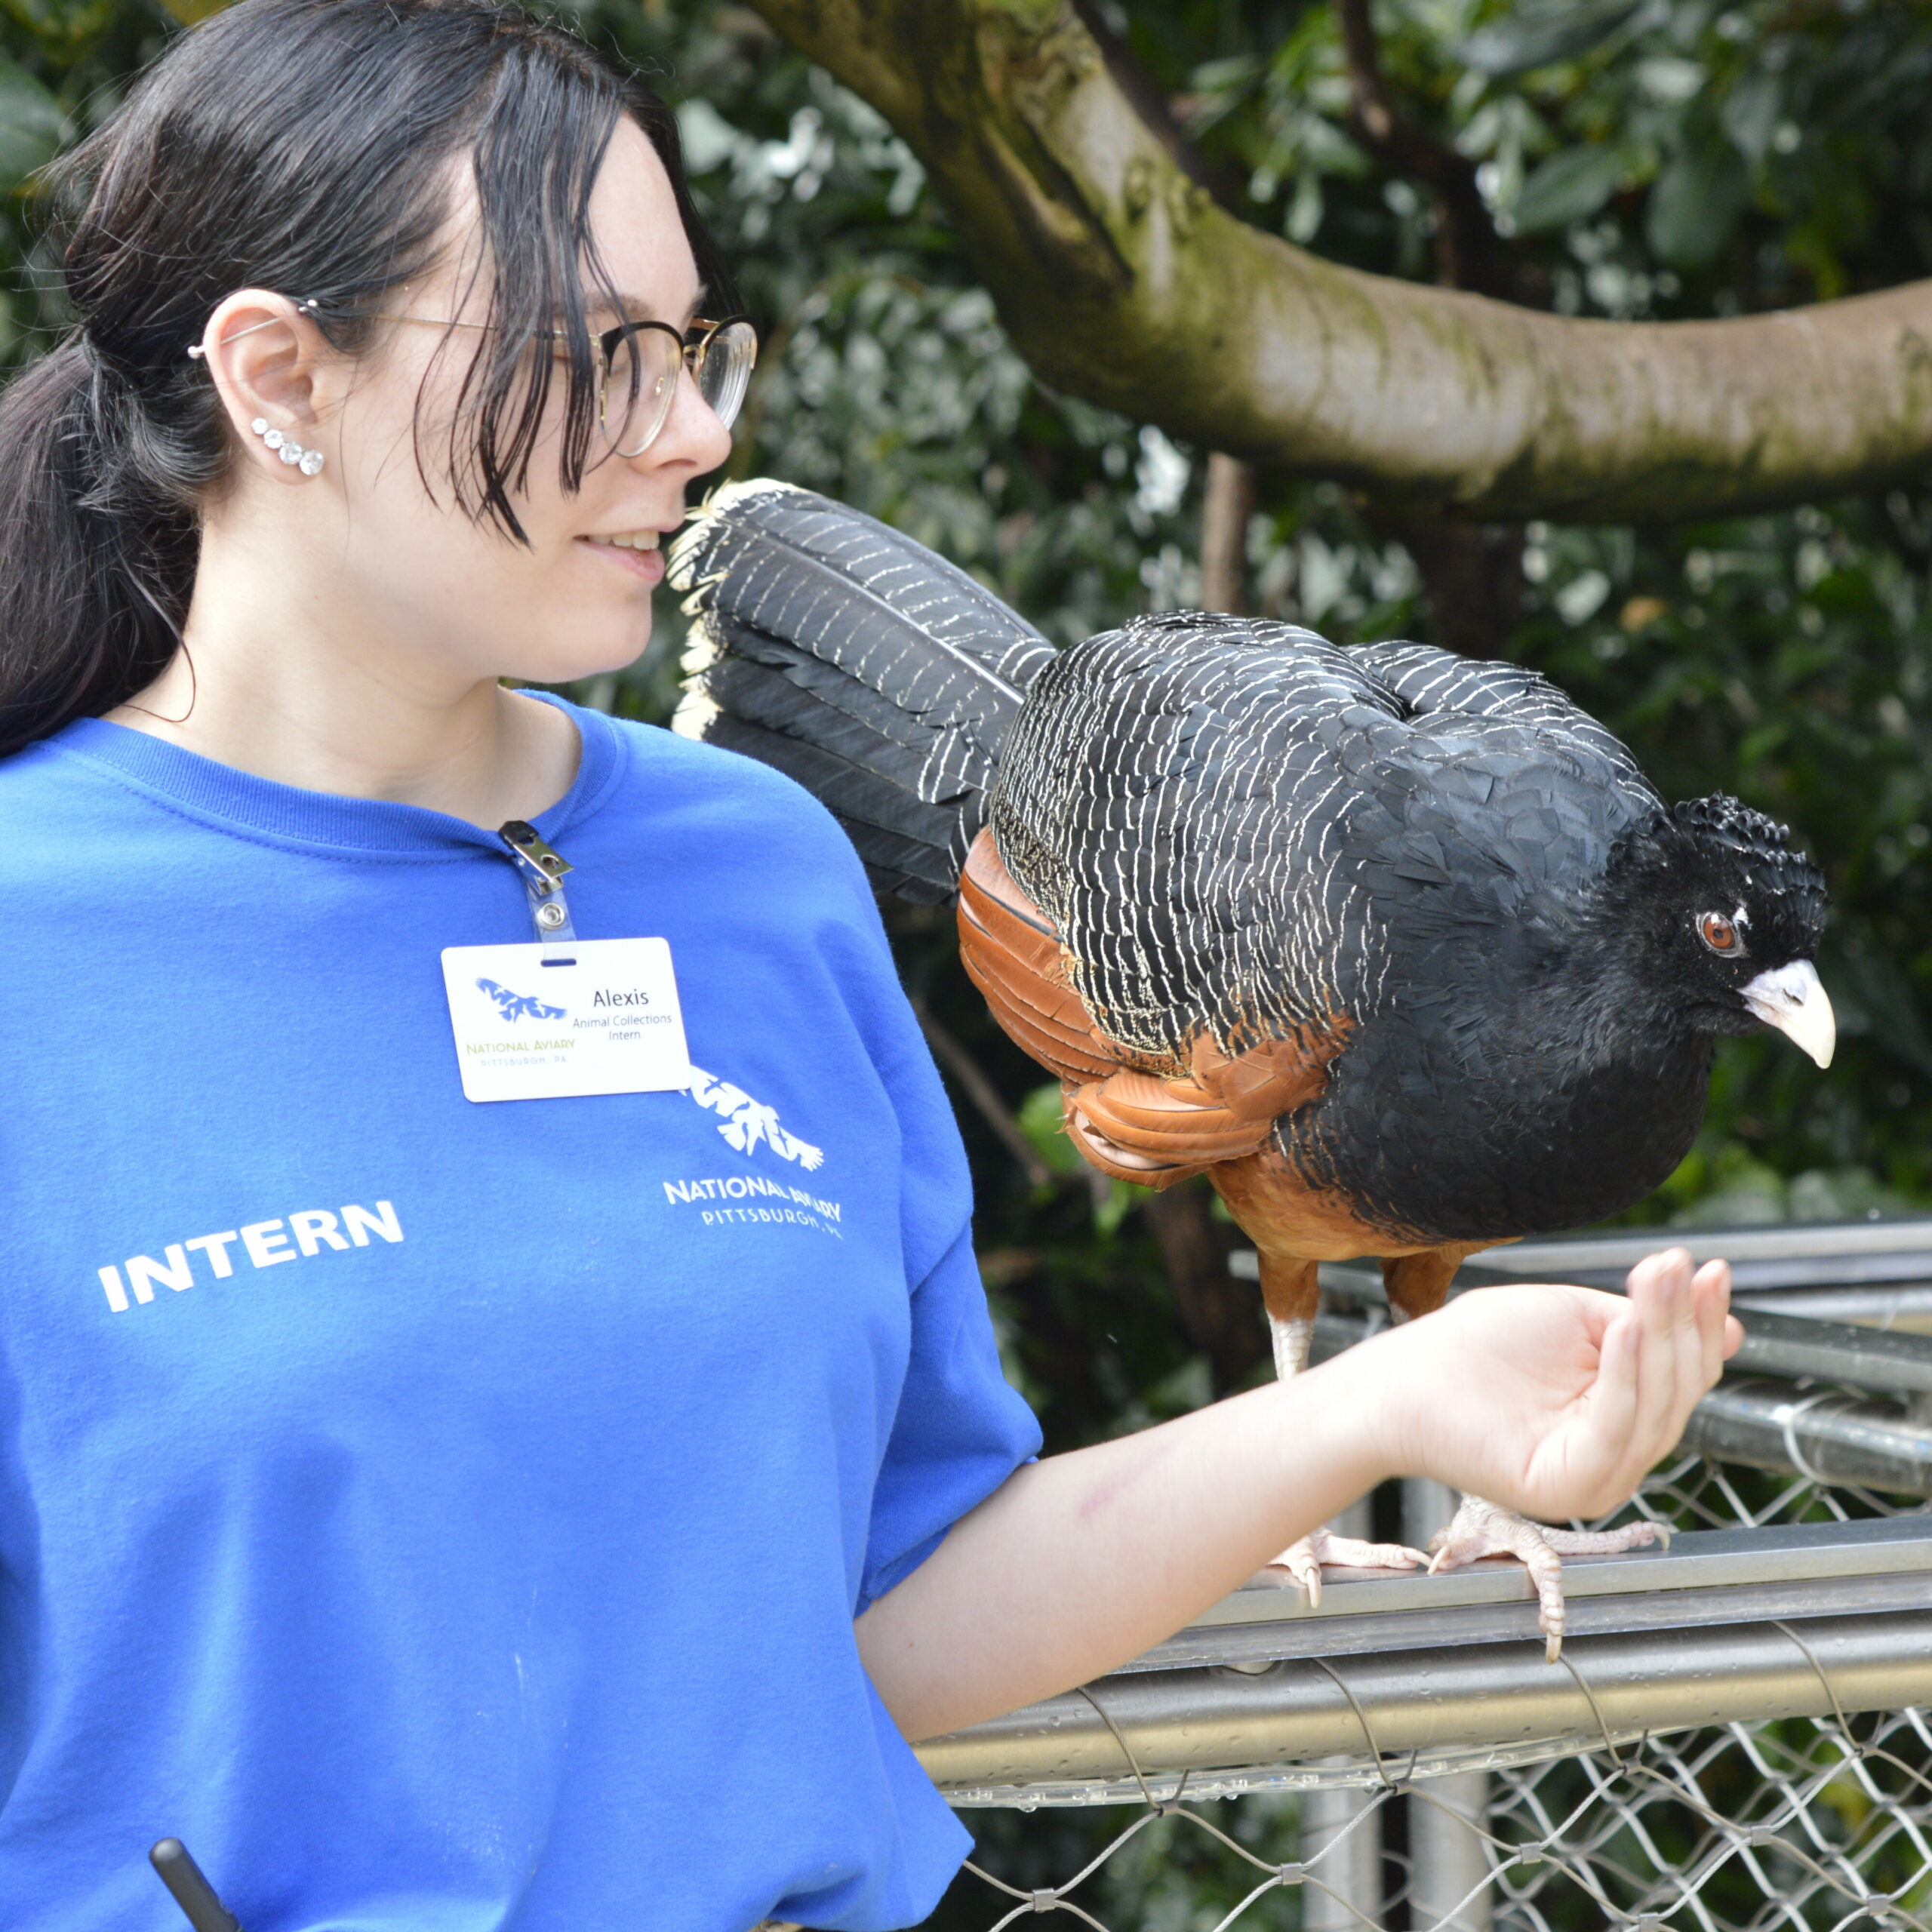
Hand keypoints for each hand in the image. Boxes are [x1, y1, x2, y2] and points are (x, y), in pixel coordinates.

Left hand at [1340, 1248, 1738, 1521]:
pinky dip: (1627, 1376)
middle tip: (1674, 1264)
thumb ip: (1644, 1326)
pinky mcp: (1565, 1488)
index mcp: (1621, 1417)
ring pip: (1655, 1409)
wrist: (1400, 1375)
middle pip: (1677, 1390)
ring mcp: (1595, 1478)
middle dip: (1680, 1322)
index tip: (1713, 1269)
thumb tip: (1729, 1329)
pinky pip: (1614, 1430)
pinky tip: (1628, 1328)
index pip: (1682, 1371)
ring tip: (1657, 1281)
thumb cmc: (1478, 1345)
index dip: (1700, 1321)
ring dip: (1660, 1338)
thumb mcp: (1576, 1321)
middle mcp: (1617, 1455)